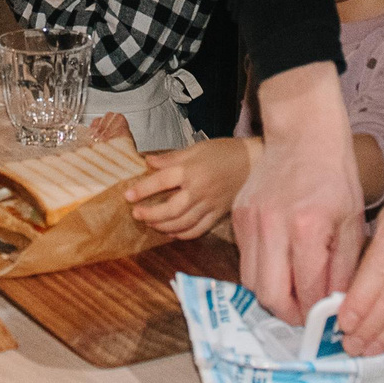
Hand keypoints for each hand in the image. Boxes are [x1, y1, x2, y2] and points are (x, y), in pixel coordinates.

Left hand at [129, 137, 251, 238]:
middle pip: (170, 209)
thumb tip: (148, 162)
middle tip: (137, 214)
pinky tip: (172, 232)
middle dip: (150, 214)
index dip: (142, 189)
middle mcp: (199, 190)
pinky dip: (183, 234)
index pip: (161, 181)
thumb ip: (171, 158)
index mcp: (191, 170)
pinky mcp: (218, 214)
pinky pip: (198, 229)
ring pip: (182, 223)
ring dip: (163, 226)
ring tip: (150, 223)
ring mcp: (209, 205)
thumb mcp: (196, 148)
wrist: (255, 162)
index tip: (128, 196)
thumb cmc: (224, 151)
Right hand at [230, 65, 364, 321]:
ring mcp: (249, 220)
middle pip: (268, 295)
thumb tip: (336, 306)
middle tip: (304, 314)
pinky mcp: (237, 215)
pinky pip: (244, 259)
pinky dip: (261, 270)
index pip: (305, 290)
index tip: (324, 319)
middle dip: (288, 314)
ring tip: (293, 291)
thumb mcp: (352, 221)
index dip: (315, 312)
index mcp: (307, 227)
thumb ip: (344, 268)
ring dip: (271, 294)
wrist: (302, 131)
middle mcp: (272, 226)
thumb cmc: (335, 174)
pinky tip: (280, 263)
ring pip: (249, 281)